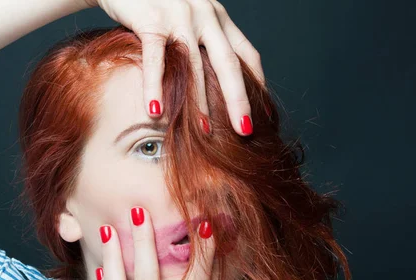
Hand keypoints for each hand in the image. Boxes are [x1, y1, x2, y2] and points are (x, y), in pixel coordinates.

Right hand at [85, 0, 263, 135]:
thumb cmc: (155, 4)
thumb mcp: (188, 18)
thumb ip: (203, 42)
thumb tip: (212, 82)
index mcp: (218, 17)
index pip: (247, 53)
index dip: (257, 83)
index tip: (264, 112)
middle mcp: (205, 15)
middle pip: (228, 64)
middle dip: (238, 100)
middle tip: (245, 130)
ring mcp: (179, 16)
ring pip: (194, 65)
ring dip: (199, 101)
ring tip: (203, 131)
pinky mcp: (151, 20)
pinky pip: (155, 59)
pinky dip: (154, 86)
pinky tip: (155, 110)